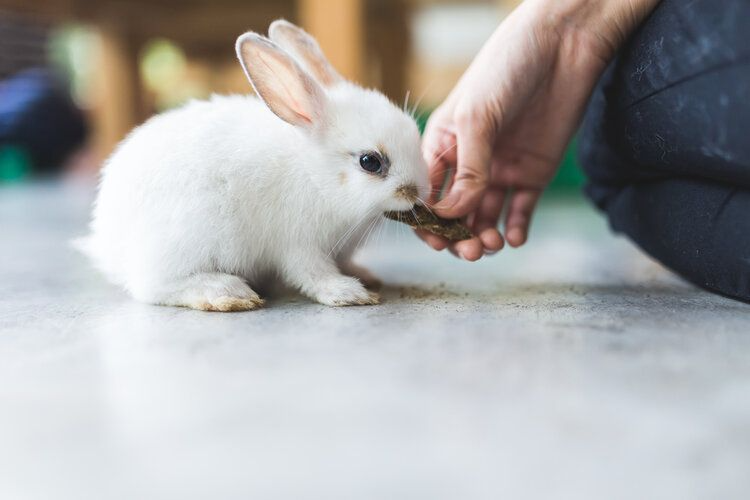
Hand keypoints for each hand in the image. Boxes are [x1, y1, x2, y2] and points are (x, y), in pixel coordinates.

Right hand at [420, 0, 659, 259]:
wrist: (563, 44)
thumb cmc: (506, 68)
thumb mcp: (476, 118)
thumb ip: (466, 169)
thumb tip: (450, 214)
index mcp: (443, 145)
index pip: (426, 193)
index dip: (427, 220)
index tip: (436, 240)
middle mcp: (469, 162)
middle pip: (455, 212)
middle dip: (457, 236)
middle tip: (469, 250)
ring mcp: (501, 170)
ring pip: (485, 217)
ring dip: (484, 236)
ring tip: (492, 244)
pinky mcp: (533, 174)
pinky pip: (520, 210)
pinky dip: (516, 227)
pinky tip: (514, 237)